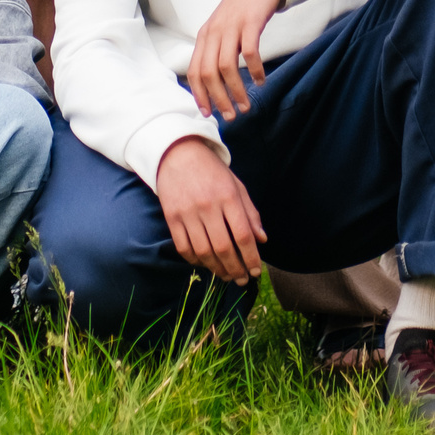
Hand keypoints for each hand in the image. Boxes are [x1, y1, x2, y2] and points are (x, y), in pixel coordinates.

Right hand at [154, 136, 265, 282]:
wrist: (178, 154)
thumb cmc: (213, 171)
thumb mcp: (237, 186)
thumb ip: (250, 213)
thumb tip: (262, 240)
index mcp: (228, 196)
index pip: (243, 234)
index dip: (251, 257)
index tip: (256, 271)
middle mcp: (208, 206)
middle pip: (224, 247)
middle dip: (236, 268)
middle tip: (242, 280)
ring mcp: (188, 213)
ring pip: (204, 251)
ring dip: (217, 269)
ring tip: (227, 276)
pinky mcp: (172, 218)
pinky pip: (184, 248)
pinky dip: (196, 261)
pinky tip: (206, 264)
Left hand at [188, 0, 285, 119]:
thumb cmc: (243, 6)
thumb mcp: (223, 26)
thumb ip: (217, 48)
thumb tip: (216, 81)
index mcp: (205, 36)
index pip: (195, 71)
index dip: (200, 95)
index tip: (209, 114)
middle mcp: (214, 32)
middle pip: (209, 73)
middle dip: (218, 99)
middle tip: (232, 116)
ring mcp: (232, 26)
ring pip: (227, 67)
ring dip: (236, 90)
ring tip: (246, 105)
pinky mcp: (251, 21)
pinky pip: (250, 52)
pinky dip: (255, 70)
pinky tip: (261, 81)